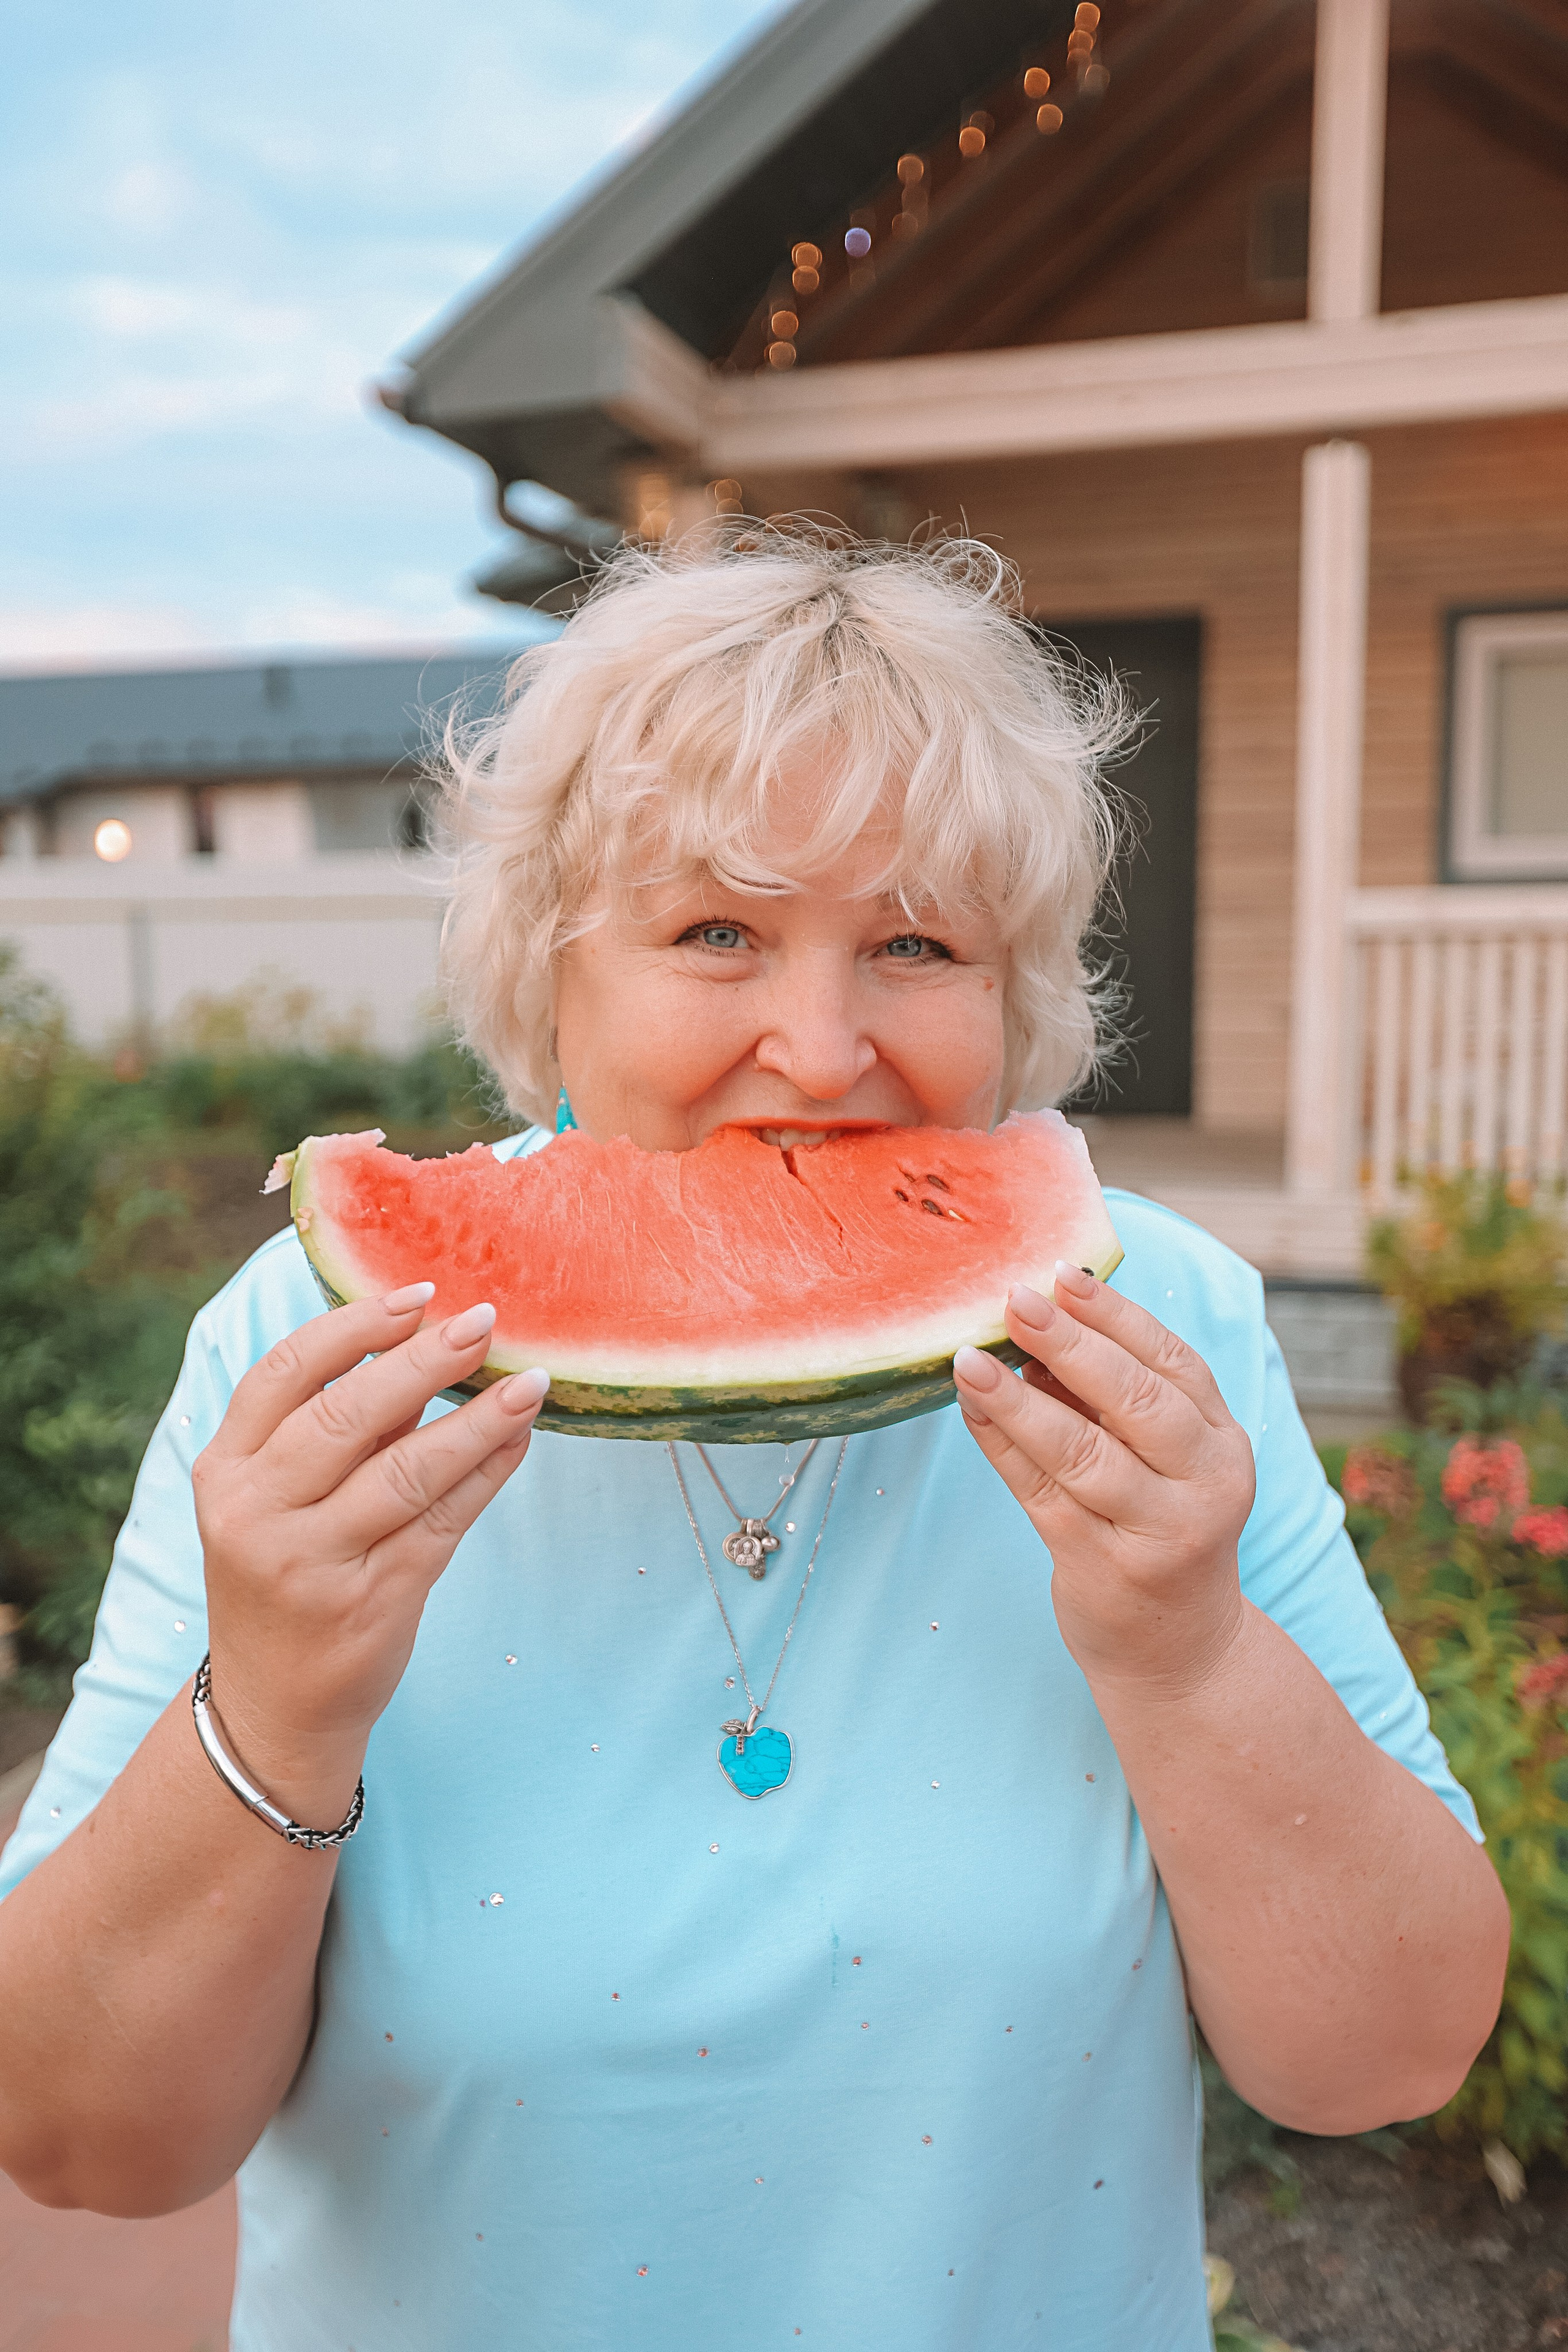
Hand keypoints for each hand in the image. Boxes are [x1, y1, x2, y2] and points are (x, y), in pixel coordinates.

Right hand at [192, 1285, 546, 1822]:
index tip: (416, 1294)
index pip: (284, 1373)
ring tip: (529, 1380)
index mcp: (225, 1471)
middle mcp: (257, 1516)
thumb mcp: (276, 1501)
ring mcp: (312, 1565)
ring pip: (407, 1471)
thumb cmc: (285, 1574)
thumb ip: (336, 1430)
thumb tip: (428, 1345)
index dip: (353, 1327)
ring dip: (477, 1419)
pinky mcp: (371, 1604)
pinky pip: (443, 1523)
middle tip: (484, 1320)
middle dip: (424, 1361)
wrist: (272, 1706)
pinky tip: (519, 1439)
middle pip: (348, 1416)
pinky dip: (487, 1474)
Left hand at [952, 1265, 1254, 1695]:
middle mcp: (1203, 1487)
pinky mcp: (1102, 1569)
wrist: (1180, 1651)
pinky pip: (1041, 1495)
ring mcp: (1156, 1534)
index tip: (1062, 1275)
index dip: (1117, 1316)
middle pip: (1135, 1402)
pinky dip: (1002, 1447)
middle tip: (1015, 1300)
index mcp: (1224, 1445)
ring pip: (1081, 1452)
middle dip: (1071, 1345)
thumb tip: (1039, 1327)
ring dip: (1019, 1400)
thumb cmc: (1161, 1530)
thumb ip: (1120, 1401)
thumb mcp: (1168, 1464)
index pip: (1174, 1364)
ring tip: (970, 1360)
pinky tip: (972, 1410)